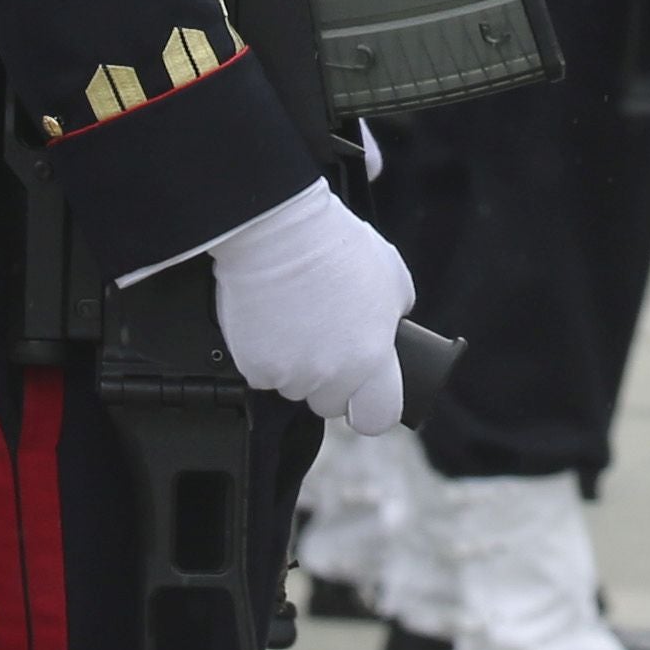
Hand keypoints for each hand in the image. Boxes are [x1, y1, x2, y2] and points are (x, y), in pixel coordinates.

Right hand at [195, 182, 413, 431]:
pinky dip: (266, 355)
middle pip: (331, 403)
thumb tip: (390, 333)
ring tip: (299, 320)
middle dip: (330, 381)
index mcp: (371, 359)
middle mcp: (331, 374)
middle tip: (326, 341)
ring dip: (297, 366)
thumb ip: (395, 318)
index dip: (372, 406)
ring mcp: (290, 374)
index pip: (378, 418)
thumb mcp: (394, 278)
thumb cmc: (335, 245)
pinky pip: (263, 375)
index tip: (366, 395)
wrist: (279, 230)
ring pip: (295, 388)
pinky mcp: (254, 367)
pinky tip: (274, 321)